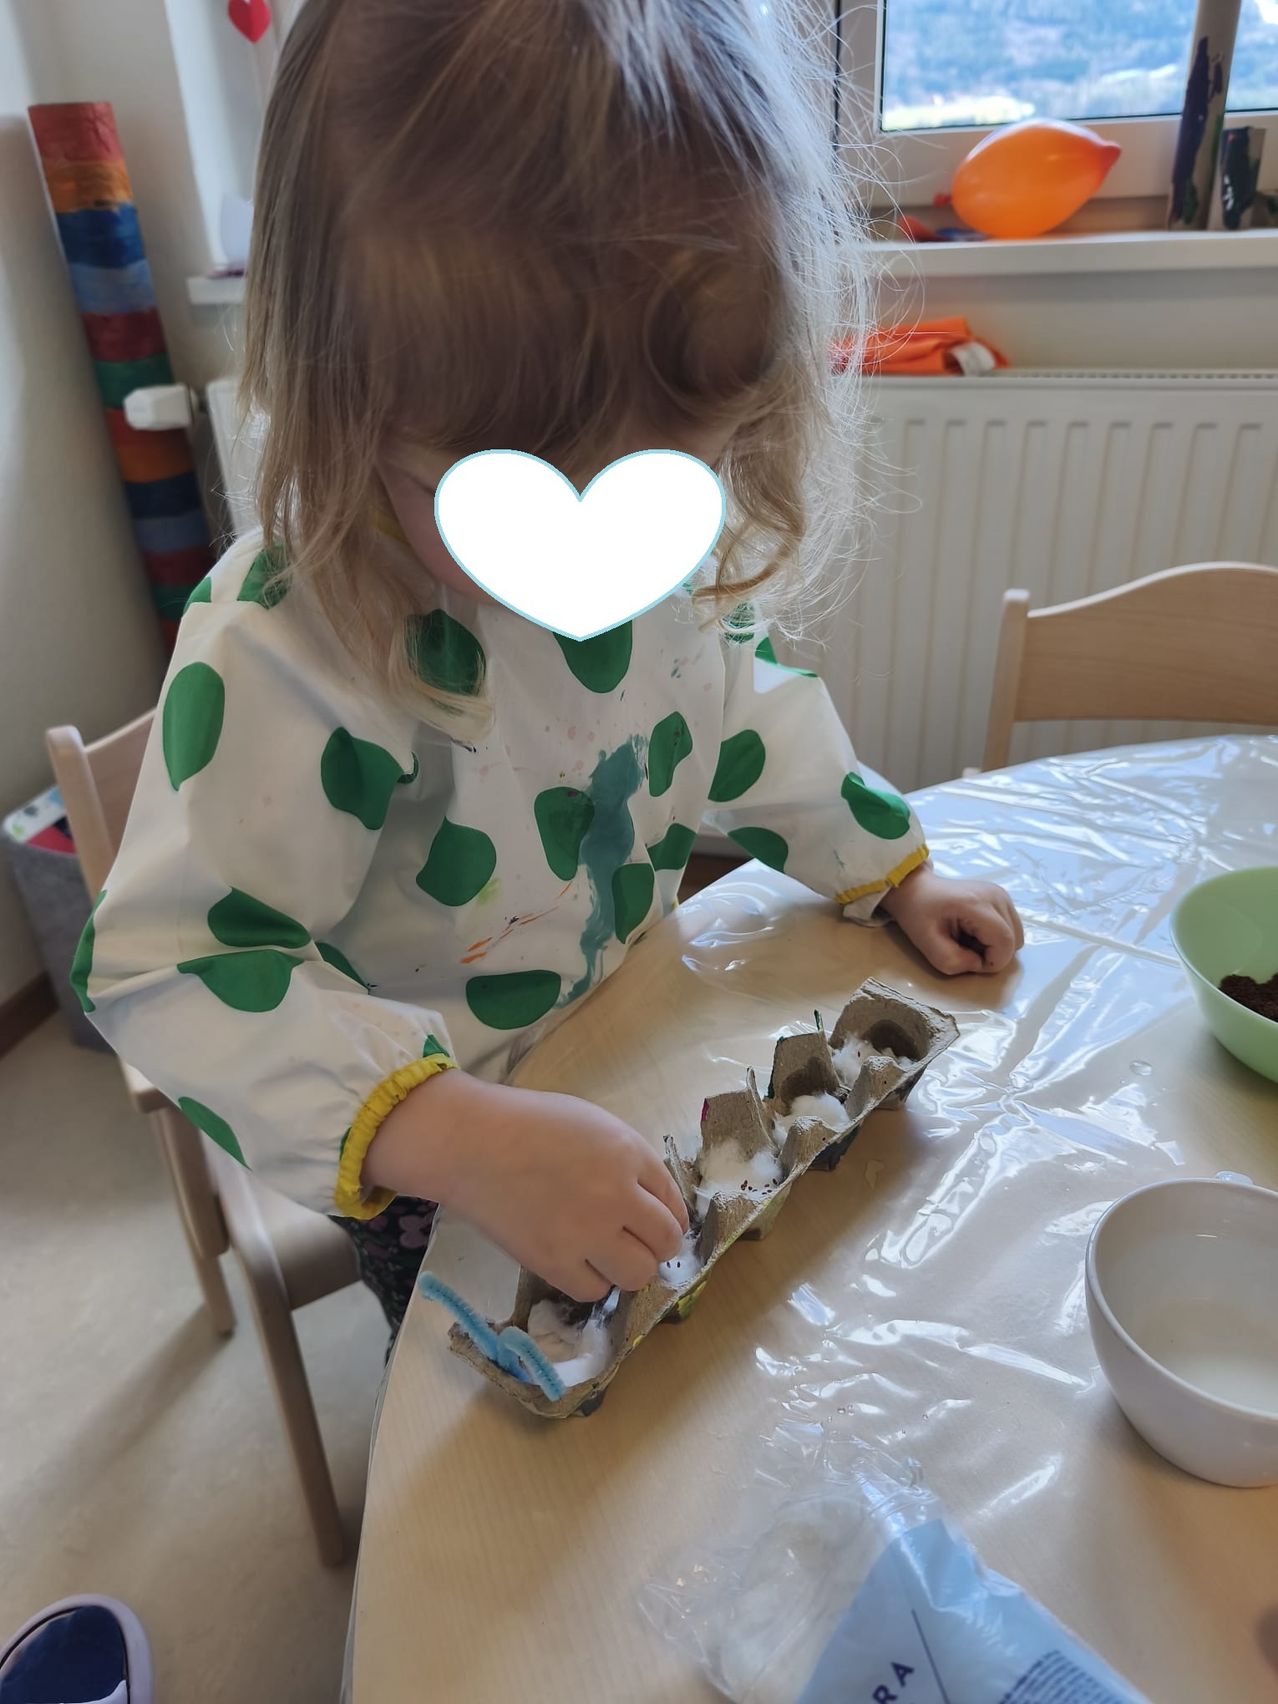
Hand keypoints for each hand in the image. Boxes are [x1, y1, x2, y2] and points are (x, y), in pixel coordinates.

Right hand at [365, 1071, 688, 1301]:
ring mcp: (587, 1233)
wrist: (470, 1142)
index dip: (669, 1216)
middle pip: (666, 1241)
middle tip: (636, 1242)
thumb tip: (650, 1199)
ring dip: (628, 1268)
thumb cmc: (528, 1122)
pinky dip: (590, 1280)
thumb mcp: (593, 1124)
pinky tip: (577, 1262)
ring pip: (638, 1274)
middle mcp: (617, 1196)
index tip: (657, 1224)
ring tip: (607, 1255)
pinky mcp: (554, 1262)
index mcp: (629, 1154)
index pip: (674, 1200)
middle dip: (656, 1245)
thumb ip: (628, 1158)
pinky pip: (594, 1290)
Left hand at [880, 864, 1022, 975]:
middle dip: (992, 954)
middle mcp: (996, 896)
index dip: (991, 962)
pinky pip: (1010, 928)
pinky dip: (996, 937)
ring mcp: (1002, 895)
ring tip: (969, 938)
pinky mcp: (1003, 897)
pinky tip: (975, 931)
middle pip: (1013, 941)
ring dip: (995, 946)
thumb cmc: (918, 914)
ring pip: (1015, 936)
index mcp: (976, 904)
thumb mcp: (926, 943)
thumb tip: (978, 963)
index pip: (1004, 942)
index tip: (968, 960)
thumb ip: (951, 961)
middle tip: (964, 948)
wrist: (917, 889)